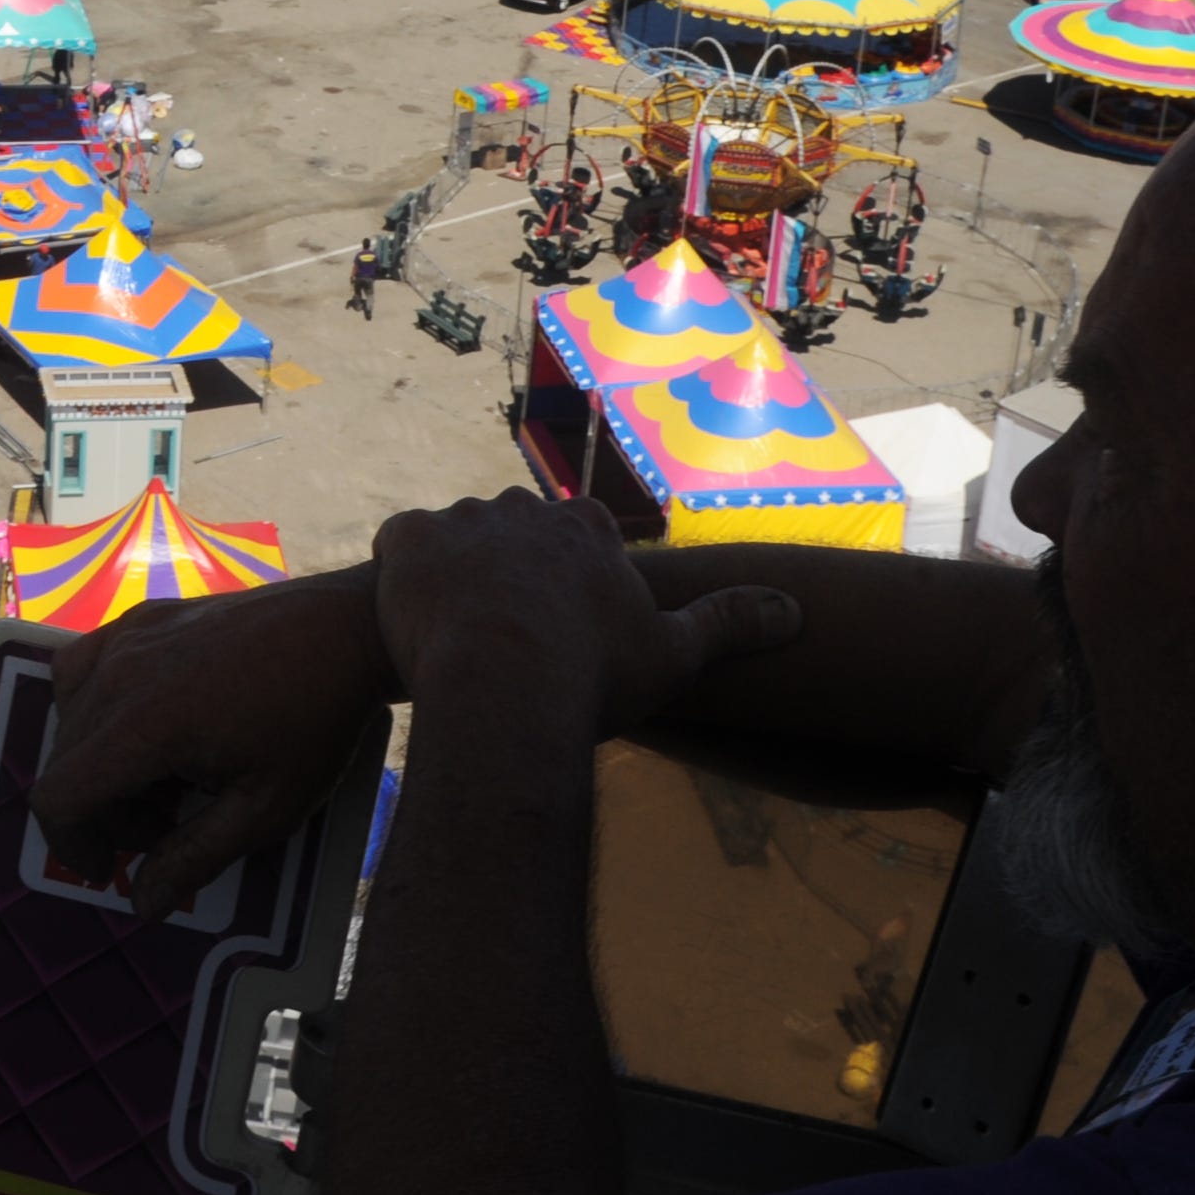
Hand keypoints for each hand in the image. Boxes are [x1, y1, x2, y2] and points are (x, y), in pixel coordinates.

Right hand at [34, 570, 391, 921]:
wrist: (347, 630)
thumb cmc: (314, 722)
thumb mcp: (265, 809)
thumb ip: (194, 858)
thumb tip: (141, 903)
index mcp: (144, 725)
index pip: (59, 795)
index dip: (71, 843)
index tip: (109, 868)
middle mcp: (120, 674)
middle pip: (64, 761)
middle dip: (100, 810)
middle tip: (162, 827)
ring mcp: (128, 636)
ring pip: (70, 716)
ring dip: (98, 760)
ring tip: (162, 776)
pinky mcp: (142, 616)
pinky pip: (84, 666)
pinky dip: (94, 705)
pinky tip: (142, 720)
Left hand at [373, 490, 802, 732]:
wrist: (507, 685)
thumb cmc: (593, 676)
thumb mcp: (674, 652)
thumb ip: (730, 622)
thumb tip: (795, 610)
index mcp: (586, 528)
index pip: (581, 536)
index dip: (571, 580)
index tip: (565, 624)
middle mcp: (525, 509)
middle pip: (515, 532)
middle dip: (511, 571)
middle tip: (506, 635)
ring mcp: (462, 518)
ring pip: (457, 537)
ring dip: (456, 572)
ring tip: (456, 632)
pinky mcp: (408, 538)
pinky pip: (399, 544)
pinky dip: (403, 573)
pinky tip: (412, 617)